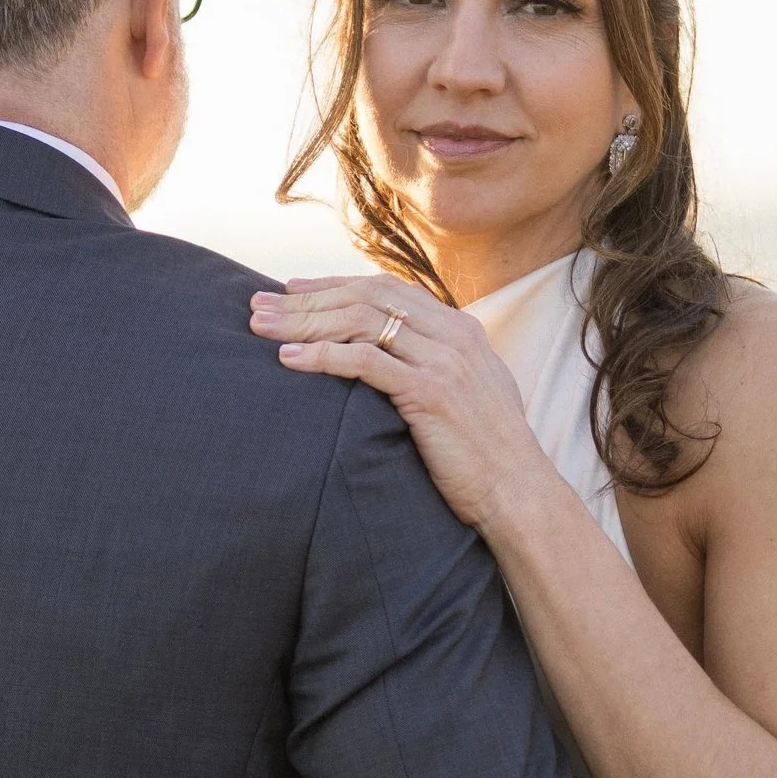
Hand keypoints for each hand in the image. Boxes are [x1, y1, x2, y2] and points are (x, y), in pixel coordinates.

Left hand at [250, 274, 563, 533]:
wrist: (518, 492)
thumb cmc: (485, 454)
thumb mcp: (467, 394)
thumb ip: (437, 366)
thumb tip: (395, 361)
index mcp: (461, 329)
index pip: (387, 289)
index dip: (334, 285)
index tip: (291, 289)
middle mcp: (453, 335)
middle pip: (365, 298)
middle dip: (306, 299)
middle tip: (259, 306)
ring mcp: (444, 360)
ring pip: (359, 321)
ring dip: (303, 321)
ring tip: (260, 328)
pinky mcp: (431, 391)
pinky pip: (365, 361)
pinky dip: (322, 355)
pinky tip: (288, 359)